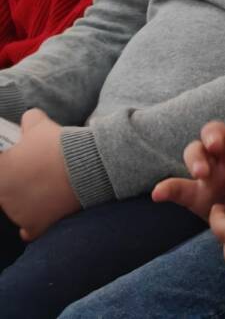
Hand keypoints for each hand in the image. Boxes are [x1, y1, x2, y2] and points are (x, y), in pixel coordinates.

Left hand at [0, 109, 80, 239]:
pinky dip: (32, 226)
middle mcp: (3, 194)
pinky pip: (27, 231)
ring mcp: (17, 213)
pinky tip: (40, 215)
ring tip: (44, 189)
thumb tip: (27, 120)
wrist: (88, 165)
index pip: (0, 170)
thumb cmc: (60, 145)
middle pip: (3, 191)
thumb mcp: (40, 124)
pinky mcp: (34, 225)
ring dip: (25, 201)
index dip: (9, 166)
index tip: (17, 164)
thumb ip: (27, 120)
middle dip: (14, 182)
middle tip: (32, 174)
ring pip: (14, 209)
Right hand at [153, 122, 224, 218]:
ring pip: (196, 152)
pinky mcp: (196, 193)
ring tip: (201, 172)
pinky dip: (167, 189)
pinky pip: (178, 188)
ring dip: (196, 158)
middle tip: (216, 146)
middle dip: (214, 136)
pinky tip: (158, 194)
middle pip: (215, 133)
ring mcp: (210, 172)